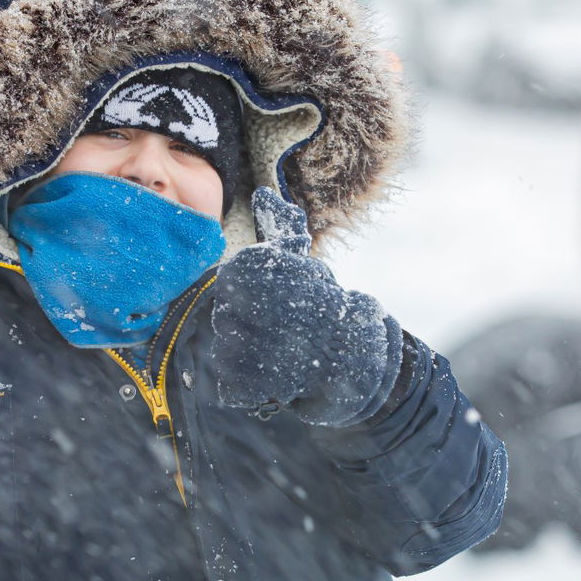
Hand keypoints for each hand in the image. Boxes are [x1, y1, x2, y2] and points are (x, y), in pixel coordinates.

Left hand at [210, 187, 400, 427]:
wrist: (355, 354)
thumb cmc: (322, 303)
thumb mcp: (302, 262)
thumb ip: (280, 228)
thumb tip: (264, 194)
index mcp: (252, 268)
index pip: (228, 283)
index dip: (252, 295)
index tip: (278, 300)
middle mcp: (245, 302)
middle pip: (224, 318)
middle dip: (251, 326)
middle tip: (283, 328)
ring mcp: (246, 344)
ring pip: (226, 351)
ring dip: (252, 355)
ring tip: (283, 351)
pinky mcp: (246, 383)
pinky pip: (231, 385)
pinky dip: (251, 386)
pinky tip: (278, 376)